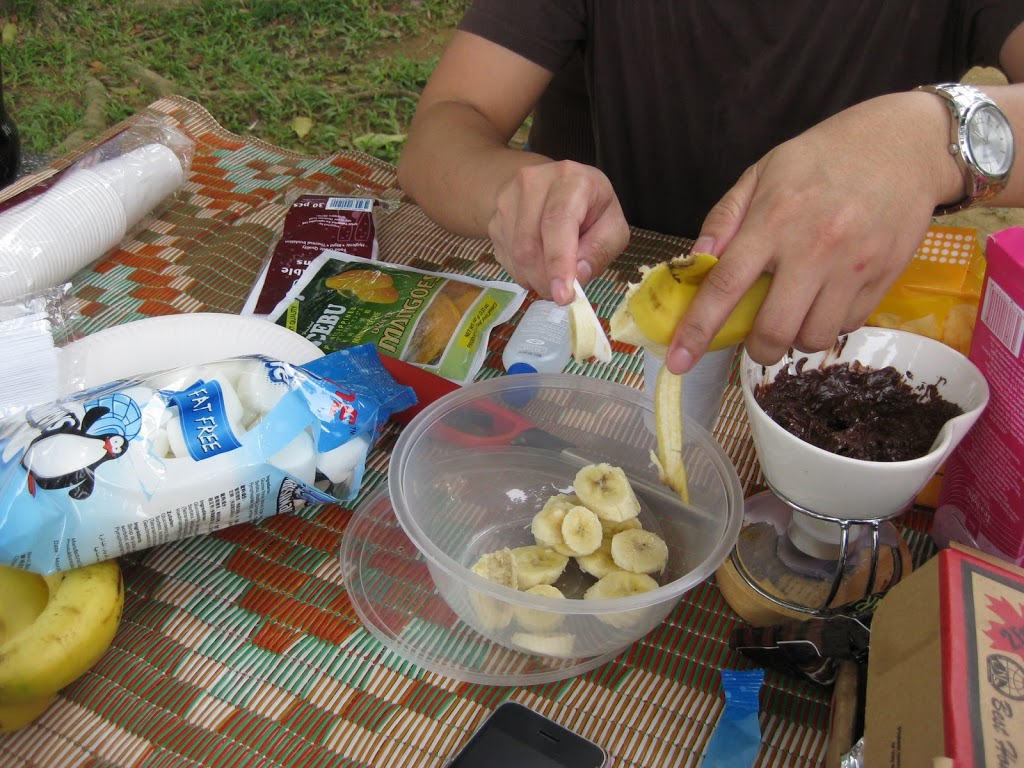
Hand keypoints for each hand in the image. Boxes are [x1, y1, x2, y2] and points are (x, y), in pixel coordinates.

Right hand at [488, 160, 629, 302]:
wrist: (552, 189)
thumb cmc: (590, 209)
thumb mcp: (612, 226)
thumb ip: (600, 250)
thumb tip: (578, 276)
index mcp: (570, 178)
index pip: (558, 220)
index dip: (558, 261)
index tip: (563, 295)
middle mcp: (532, 182)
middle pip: (530, 244)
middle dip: (547, 280)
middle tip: (562, 294)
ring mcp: (507, 201)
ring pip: (515, 256)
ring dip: (535, 279)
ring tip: (554, 276)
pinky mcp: (494, 220)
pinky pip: (505, 259)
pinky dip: (524, 274)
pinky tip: (539, 265)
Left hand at [664, 91, 964, 373]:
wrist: (904, 144)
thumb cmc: (824, 157)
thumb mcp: (762, 173)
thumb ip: (723, 220)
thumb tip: (694, 264)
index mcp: (773, 219)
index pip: (725, 286)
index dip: (697, 330)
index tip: (678, 360)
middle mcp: (813, 248)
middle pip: (773, 330)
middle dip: (756, 349)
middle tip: (756, 339)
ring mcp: (852, 266)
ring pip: (813, 338)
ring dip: (795, 340)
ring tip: (795, 315)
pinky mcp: (884, 278)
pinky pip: (847, 326)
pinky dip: (829, 326)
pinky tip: (825, 301)